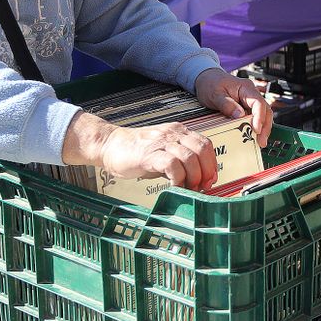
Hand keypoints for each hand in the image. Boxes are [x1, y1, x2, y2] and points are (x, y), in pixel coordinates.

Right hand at [93, 121, 218, 192]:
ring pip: (190, 157)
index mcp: (178, 132)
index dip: (211, 163)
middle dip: (206, 171)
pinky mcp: (150, 154)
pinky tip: (174, 187)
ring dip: (193, 177)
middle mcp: (172, 134)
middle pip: (202, 149)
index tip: (210, 179)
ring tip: (188, 188)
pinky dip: (178, 179)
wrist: (109, 145)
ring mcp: (161, 142)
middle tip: (201, 186)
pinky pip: (172, 165)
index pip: (205, 144)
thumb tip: (196, 180)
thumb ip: (178, 162)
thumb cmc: (134, 151)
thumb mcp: (162, 152)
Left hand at [195, 68, 273, 145]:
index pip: (258, 102)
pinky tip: (253, 138)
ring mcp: (249, 101)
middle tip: (261, 142)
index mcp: (245, 87)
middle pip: (265, 110)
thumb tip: (239, 115)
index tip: (256, 129)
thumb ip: (226, 104)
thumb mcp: (214, 94)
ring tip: (260, 143)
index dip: (259, 117)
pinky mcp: (246, 108)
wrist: (206, 79)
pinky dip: (255, 128)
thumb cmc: (210, 84)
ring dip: (263, 129)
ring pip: (263, 115)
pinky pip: (255, 118)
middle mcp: (251, 94)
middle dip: (265, 127)